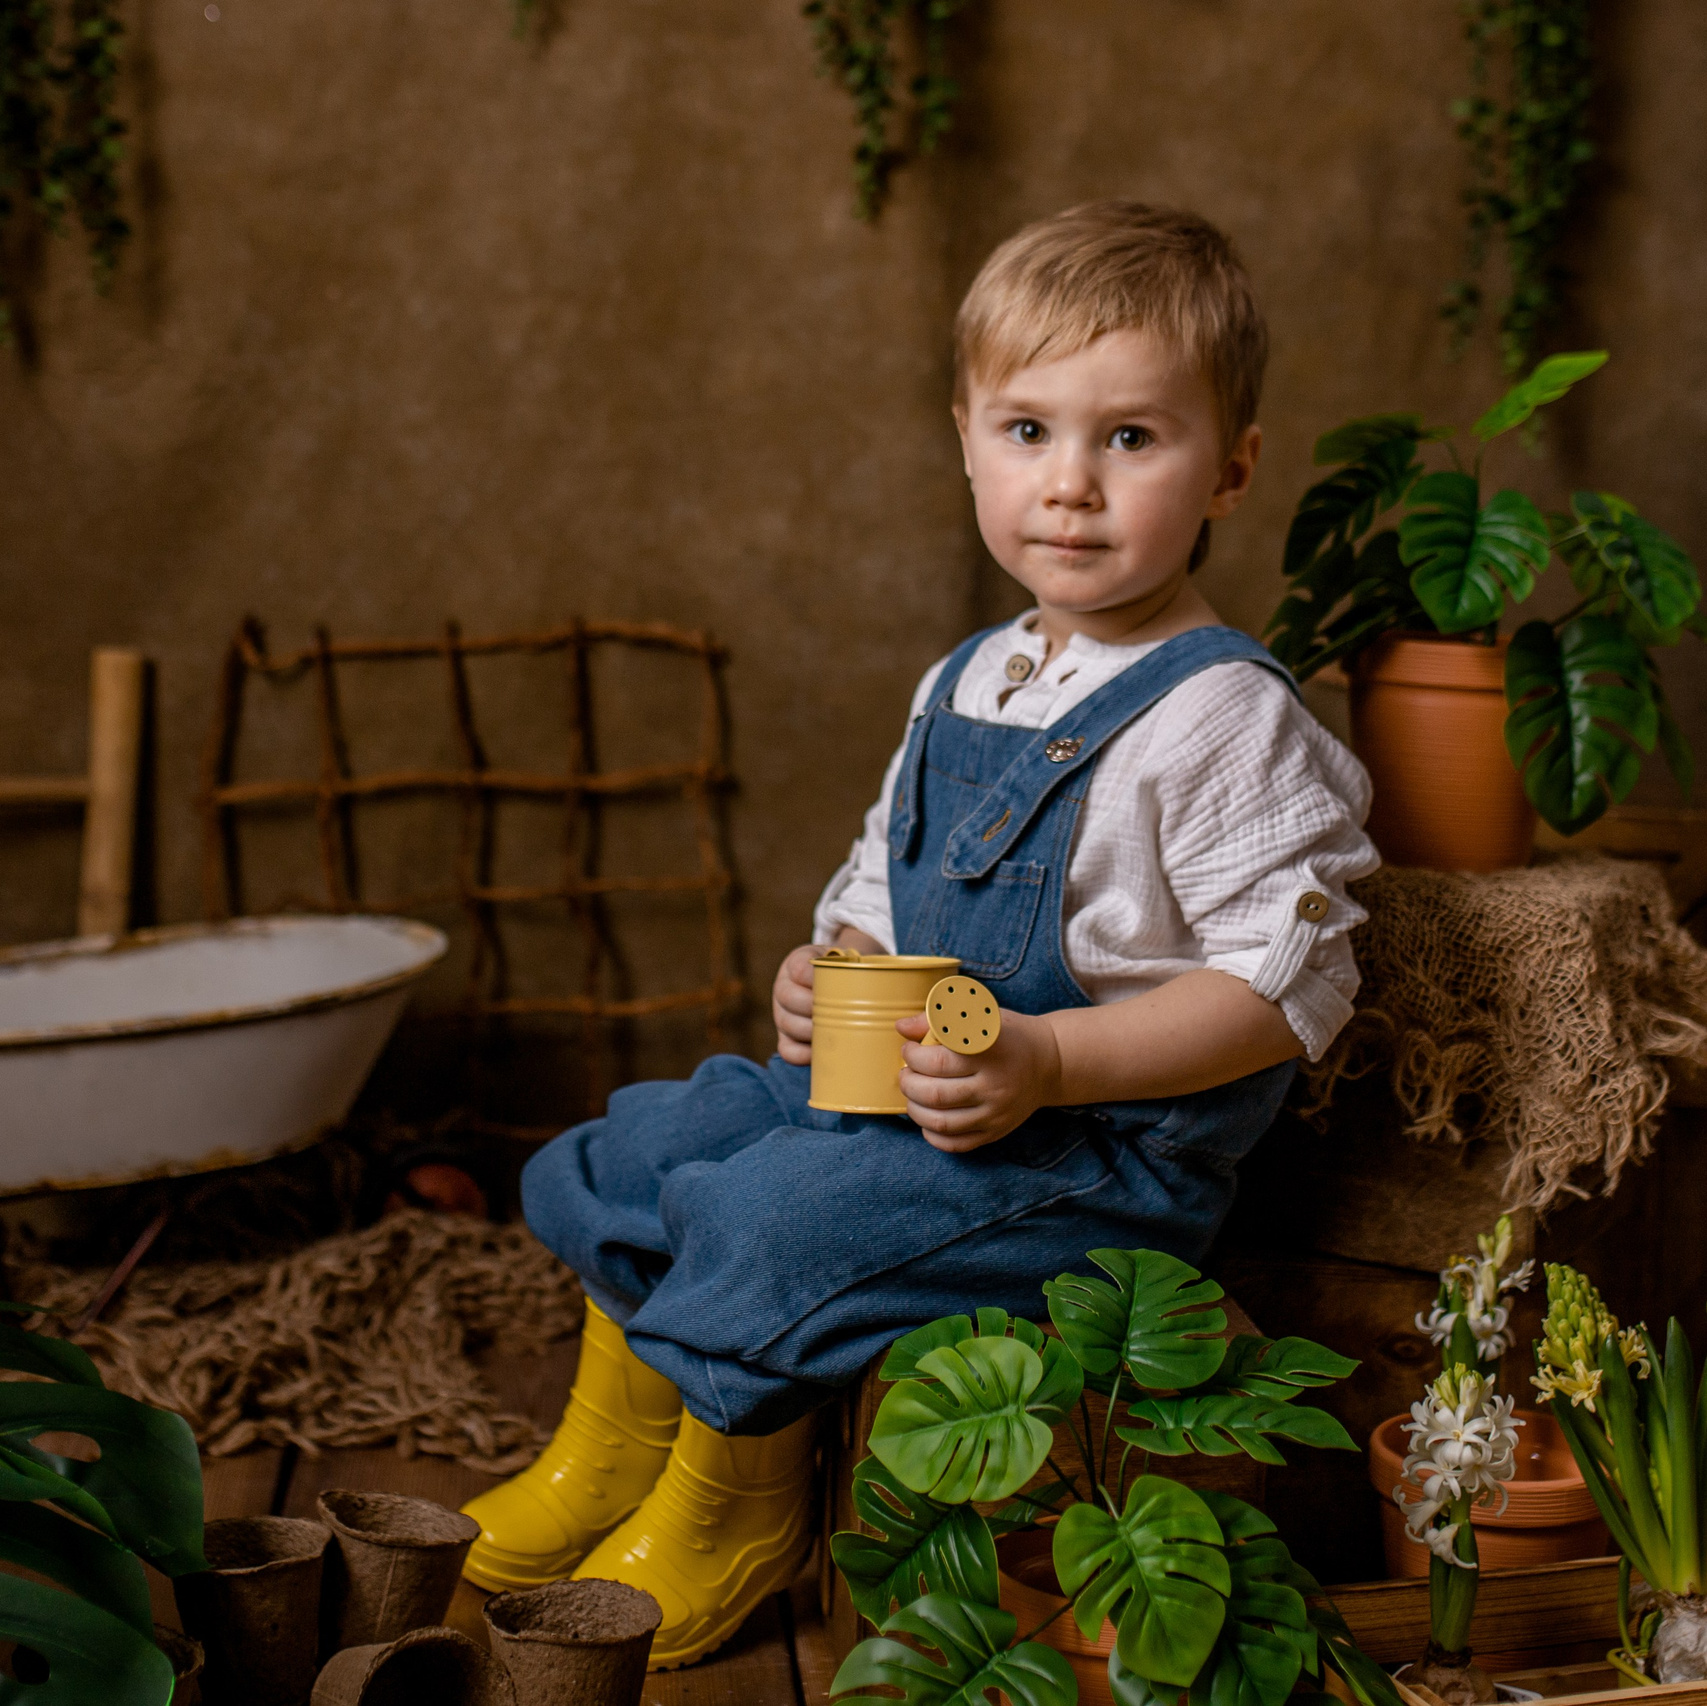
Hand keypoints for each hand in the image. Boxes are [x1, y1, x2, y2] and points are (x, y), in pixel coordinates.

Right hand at [773, 927, 885, 1063]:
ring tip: (835, 1033)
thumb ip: (866, 965)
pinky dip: (803, 1055)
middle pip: (789, 998)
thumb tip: (904, 984)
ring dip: (811, 1032)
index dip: (814, 979)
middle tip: (840, 1014)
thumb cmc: (852, 972)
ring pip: (787, 1025)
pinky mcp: (785, 1038)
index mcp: (797, 962)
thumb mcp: (853, 960)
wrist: (843, 982)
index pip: (799, 969)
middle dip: (814, 1008)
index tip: (838, 986)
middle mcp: (784, 987)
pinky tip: (820, 1054)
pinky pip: (787, 1050)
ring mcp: (782, 1014)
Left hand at [897, 1006, 1062, 1152]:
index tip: (909, 1049)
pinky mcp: (996, 1132)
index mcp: (989, 1052)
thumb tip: (902, 1027)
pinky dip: (933, 1135)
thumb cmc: (1007, 1036)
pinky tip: (927, 1119)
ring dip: (914, 1109)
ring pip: (941, 1122)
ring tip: (912, 1094)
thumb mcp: (979, 1016)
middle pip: (935, 1094)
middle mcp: (995, 1085)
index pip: (939, 1061)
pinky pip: (956, 1144)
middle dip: (908, 1083)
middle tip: (905, 1073)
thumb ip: (938, 1019)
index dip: (913, 1056)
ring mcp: (996, 1113)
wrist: (1048, 1063)